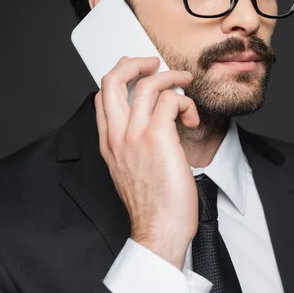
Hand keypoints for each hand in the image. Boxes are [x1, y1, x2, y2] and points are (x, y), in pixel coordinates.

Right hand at [94, 56, 199, 269]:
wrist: (159, 229)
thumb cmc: (153, 204)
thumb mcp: (131, 171)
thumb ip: (133, 145)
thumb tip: (152, 122)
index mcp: (108, 143)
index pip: (102, 96)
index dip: (119, 76)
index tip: (138, 72)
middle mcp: (116, 135)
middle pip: (112, 79)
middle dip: (135, 63)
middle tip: (155, 63)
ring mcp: (134, 135)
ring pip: (148, 84)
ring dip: (171, 77)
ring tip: (185, 84)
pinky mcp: (157, 137)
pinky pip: (171, 101)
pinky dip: (185, 104)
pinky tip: (191, 120)